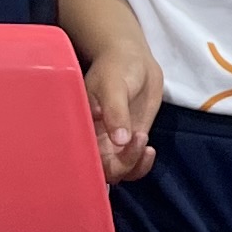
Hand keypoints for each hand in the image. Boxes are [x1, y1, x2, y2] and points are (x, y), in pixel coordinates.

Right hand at [85, 42, 163, 181]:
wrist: (133, 60)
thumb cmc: (116, 67)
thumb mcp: (114, 86)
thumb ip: (116, 112)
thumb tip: (119, 141)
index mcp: (82, 128)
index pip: (83, 159)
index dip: (98, 165)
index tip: (118, 148)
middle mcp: (94, 139)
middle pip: (104, 170)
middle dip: (123, 164)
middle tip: (139, 138)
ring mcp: (113, 142)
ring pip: (120, 171)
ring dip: (134, 165)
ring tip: (145, 140)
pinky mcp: (130, 141)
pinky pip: (133, 163)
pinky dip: (142, 163)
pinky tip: (150, 148)